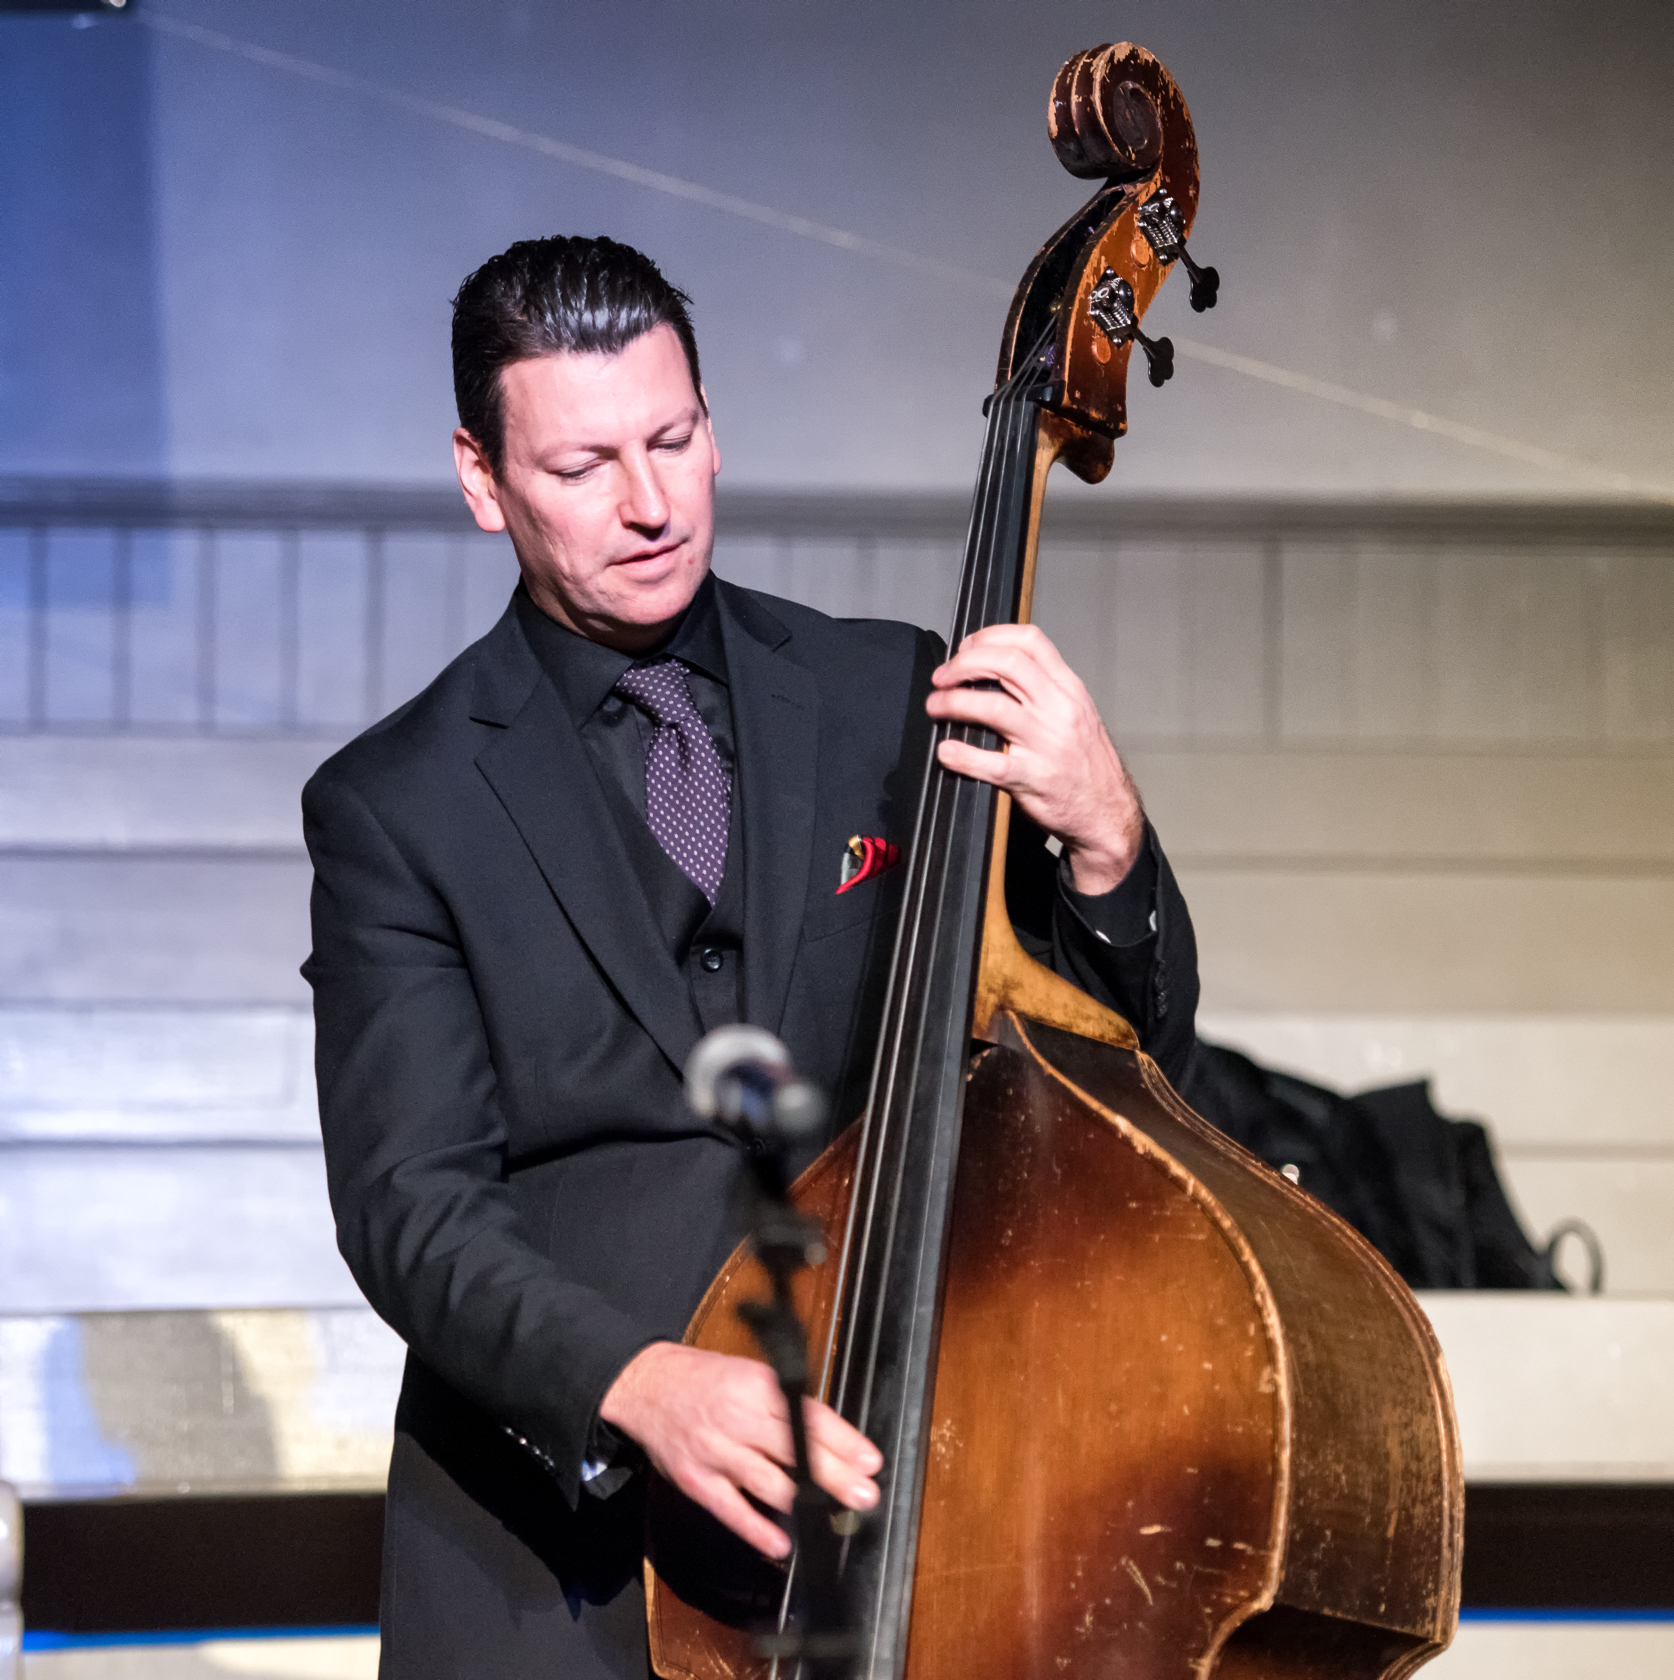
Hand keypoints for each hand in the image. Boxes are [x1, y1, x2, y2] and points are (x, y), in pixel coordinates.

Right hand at [598, 1342, 881, 1558]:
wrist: (647, 1385)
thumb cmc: (707, 1380)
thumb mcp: (751, 1376)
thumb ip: (786, 1405)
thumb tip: (832, 1439)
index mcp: (756, 1387)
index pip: (808, 1416)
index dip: (843, 1441)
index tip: (870, 1460)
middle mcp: (737, 1418)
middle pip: (794, 1451)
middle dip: (834, 1475)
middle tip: (865, 1493)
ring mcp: (716, 1452)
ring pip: (768, 1483)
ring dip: (805, 1502)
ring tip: (834, 1516)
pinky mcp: (697, 1480)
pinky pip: (731, 1510)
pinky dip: (757, 1529)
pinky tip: (782, 1542)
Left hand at [925, 623, 1142, 895]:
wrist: (1107, 812)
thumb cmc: (1086, 762)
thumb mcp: (1076, 712)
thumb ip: (1042, 689)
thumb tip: (992, 670)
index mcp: (1068, 688)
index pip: (1030, 641)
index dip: (989, 637)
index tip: (966, 647)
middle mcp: (1058, 709)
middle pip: (1006, 664)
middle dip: (964, 664)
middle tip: (941, 677)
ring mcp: (1046, 743)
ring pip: (993, 706)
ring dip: (954, 702)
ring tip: (935, 706)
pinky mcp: (1033, 778)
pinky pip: (990, 763)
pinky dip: (962, 755)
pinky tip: (947, 751)